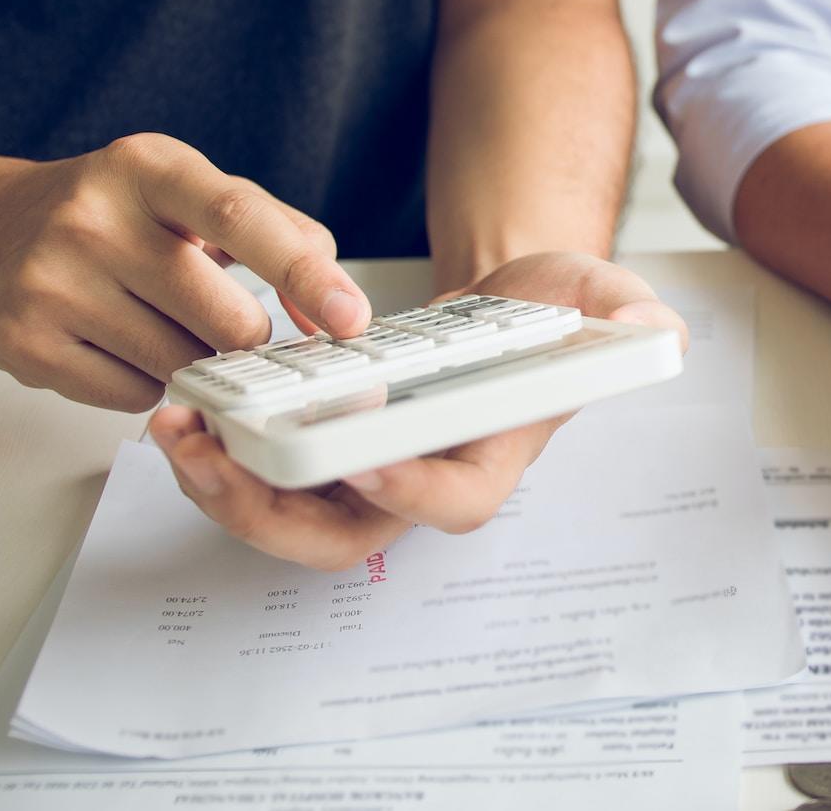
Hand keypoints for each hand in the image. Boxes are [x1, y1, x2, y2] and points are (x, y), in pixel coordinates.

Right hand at [0, 136, 369, 409]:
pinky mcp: (25, 343)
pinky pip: (132, 394)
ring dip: (197, 360)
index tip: (351, 316)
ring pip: (180, 363)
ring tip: (165, 323)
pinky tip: (122, 344)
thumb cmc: (117, 211)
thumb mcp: (196, 192)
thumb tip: (330, 310)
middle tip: (237, 328)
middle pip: (222, 315)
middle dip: (249, 338)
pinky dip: (148, 382)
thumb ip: (284, 235)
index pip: (240, 219)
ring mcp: (52, 283)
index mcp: (149, 168)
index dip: (304, 274)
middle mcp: (93, 219)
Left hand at [149, 251, 685, 568]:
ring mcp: (369, 467)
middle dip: (271, 513)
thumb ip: (626, 313)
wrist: (510, 301)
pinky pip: (266, 469)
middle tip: (219, 460)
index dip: (408, 491)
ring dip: (225, 487)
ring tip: (177, 432)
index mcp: (492, 453)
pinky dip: (219, 450)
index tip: (361, 459)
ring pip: (288, 515)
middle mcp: (423, 476)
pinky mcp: (327, 439)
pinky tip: (184, 406)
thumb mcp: (598, 293)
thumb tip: (653, 327)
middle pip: (344, 537)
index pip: (453, 502)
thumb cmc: (555, 310)